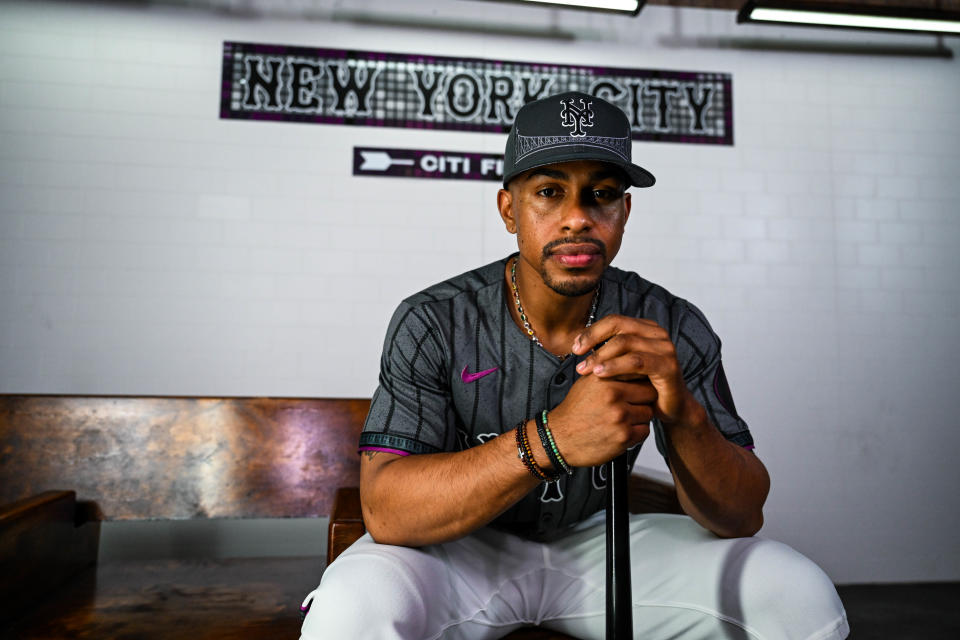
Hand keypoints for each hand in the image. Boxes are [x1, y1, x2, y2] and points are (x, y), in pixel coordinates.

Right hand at [545, 372, 652, 467]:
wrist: (559, 438)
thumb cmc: (574, 411)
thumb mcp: (587, 382)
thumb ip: (609, 372)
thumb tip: (631, 365)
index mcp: (604, 379)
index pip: (639, 374)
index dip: (640, 382)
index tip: (635, 389)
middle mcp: (613, 395)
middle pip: (649, 393)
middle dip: (643, 400)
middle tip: (631, 406)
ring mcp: (620, 416)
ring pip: (648, 413)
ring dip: (640, 418)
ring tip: (623, 420)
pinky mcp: (624, 436)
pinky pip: (644, 431)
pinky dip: (636, 433)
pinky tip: (621, 431)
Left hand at [572, 315, 693, 425]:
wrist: (671, 408)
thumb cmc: (643, 386)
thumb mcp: (622, 365)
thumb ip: (607, 352)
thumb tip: (577, 343)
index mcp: (646, 329)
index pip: (615, 320)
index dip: (592, 331)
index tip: (575, 347)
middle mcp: (658, 334)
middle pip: (619, 326)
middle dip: (593, 339)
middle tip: (576, 356)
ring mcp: (665, 348)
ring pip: (626, 342)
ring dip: (601, 355)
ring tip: (584, 368)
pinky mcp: (668, 366)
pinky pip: (636, 361)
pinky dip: (615, 366)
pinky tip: (599, 374)